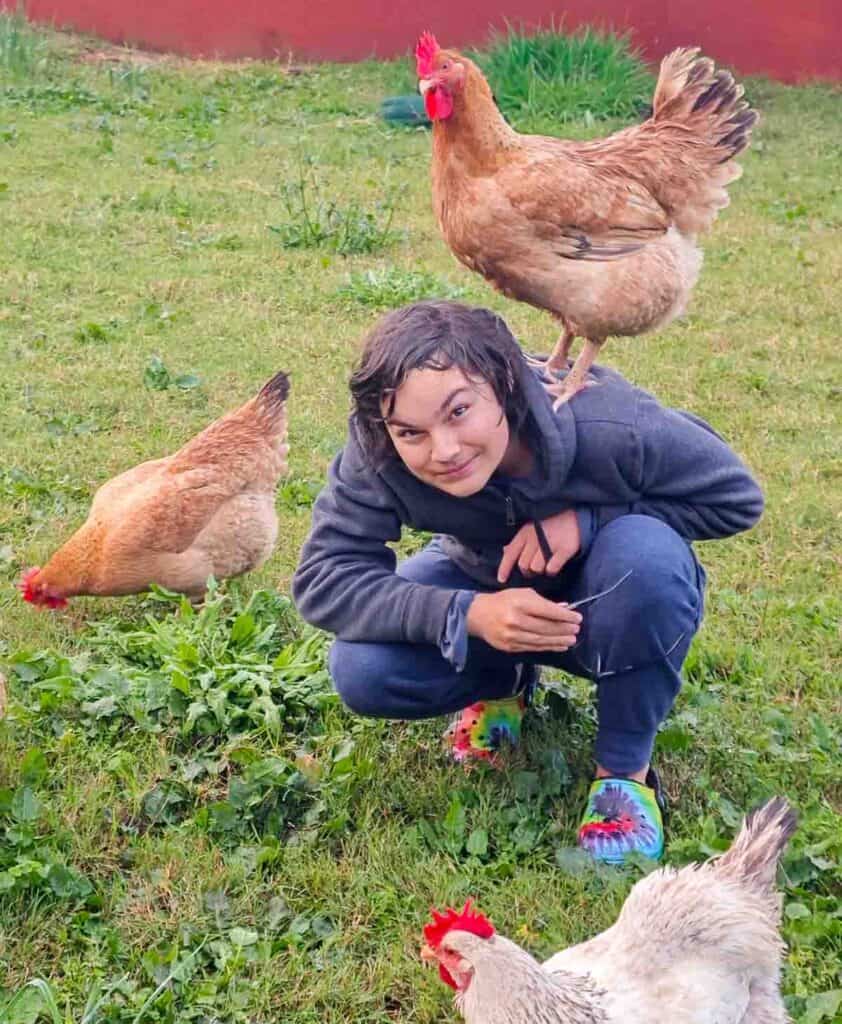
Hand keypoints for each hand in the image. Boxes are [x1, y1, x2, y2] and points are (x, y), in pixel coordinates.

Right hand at [466, 589, 581, 653]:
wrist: (478, 615)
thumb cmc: (503, 600)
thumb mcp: (522, 594)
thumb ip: (543, 601)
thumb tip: (565, 608)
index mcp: (519, 603)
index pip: (547, 611)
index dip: (564, 615)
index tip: (577, 617)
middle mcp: (515, 620)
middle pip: (545, 627)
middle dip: (564, 629)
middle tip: (577, 629)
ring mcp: (512, 636)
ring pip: (541, 640)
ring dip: (559, 640)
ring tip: (572, 640)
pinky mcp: (510, 647)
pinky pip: (533, 648)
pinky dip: (548, 647)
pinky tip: (559, 646)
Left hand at [497, 509, 580, 583]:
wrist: (574, 517)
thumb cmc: (550, 525)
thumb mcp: (531, 528)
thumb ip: (519, 541)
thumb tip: (505, 551)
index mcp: (525, 533)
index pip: (510, 554)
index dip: (504, 568)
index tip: (501, 579)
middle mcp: (535, 538)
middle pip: (523, 565)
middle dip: (527, 571)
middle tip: (533, 570)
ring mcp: (550, 544)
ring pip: (536, 568)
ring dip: (540, 570)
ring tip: (545, 565)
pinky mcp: (564, 550)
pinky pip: (551, 568)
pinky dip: (551, 571)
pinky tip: (554, 566)